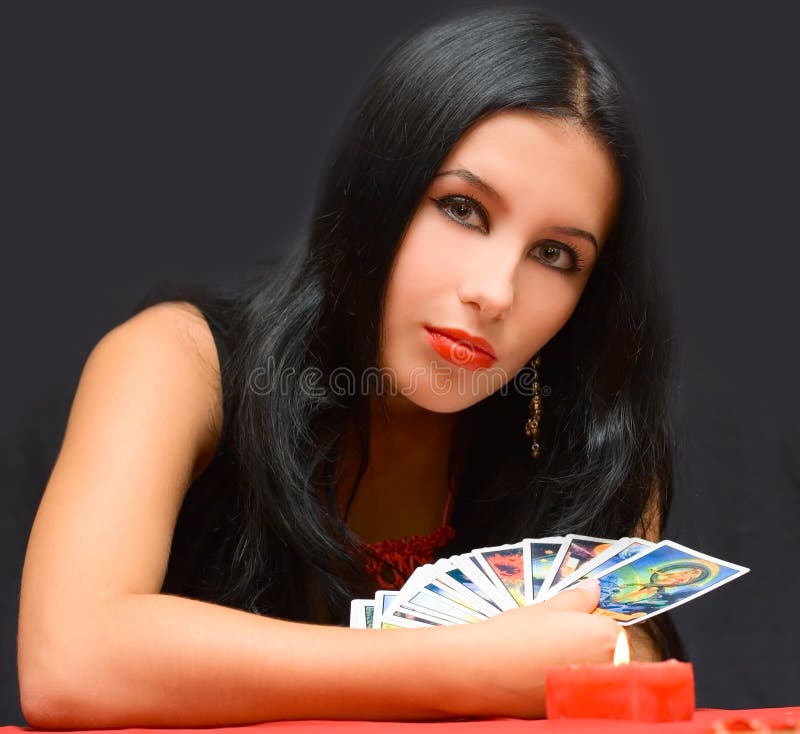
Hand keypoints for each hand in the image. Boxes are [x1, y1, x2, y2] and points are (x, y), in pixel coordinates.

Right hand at [445, 578, 619, 717]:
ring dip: (582, 667)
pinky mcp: (581, 711)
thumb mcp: (547, 608)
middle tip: (557, 643)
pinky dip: (571, 685)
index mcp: (608, 636)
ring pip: (598, 675)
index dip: (590, 625)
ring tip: (548, 659)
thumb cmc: (515, 635)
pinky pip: (583, 693)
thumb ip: (578, 598)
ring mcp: (597, 693)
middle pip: (611, 654)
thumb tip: (594, 588)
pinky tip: (546, 677)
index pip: (612, 629)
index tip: (569, 626)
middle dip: (590, 648)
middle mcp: (611, 668)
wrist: (484, 671)